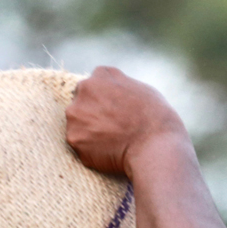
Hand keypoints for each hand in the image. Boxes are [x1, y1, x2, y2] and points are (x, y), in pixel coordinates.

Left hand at [66, 66, 188, 178]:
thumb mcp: (139, 88)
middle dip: (90, 115)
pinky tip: (107, 150)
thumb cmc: (152, 116)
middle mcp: (81, 93)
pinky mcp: (73, 139)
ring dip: (87, 131)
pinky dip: (89, 149)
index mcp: (98, 77)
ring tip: (110, 139)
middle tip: (110, 127)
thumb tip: (109, 87)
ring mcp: (75, 117)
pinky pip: (79, 144)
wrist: (153, 145)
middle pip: (79, 105)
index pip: (90, 87)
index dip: (100, 100)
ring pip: (76, 125)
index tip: (110, 110)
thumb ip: (117, 85)